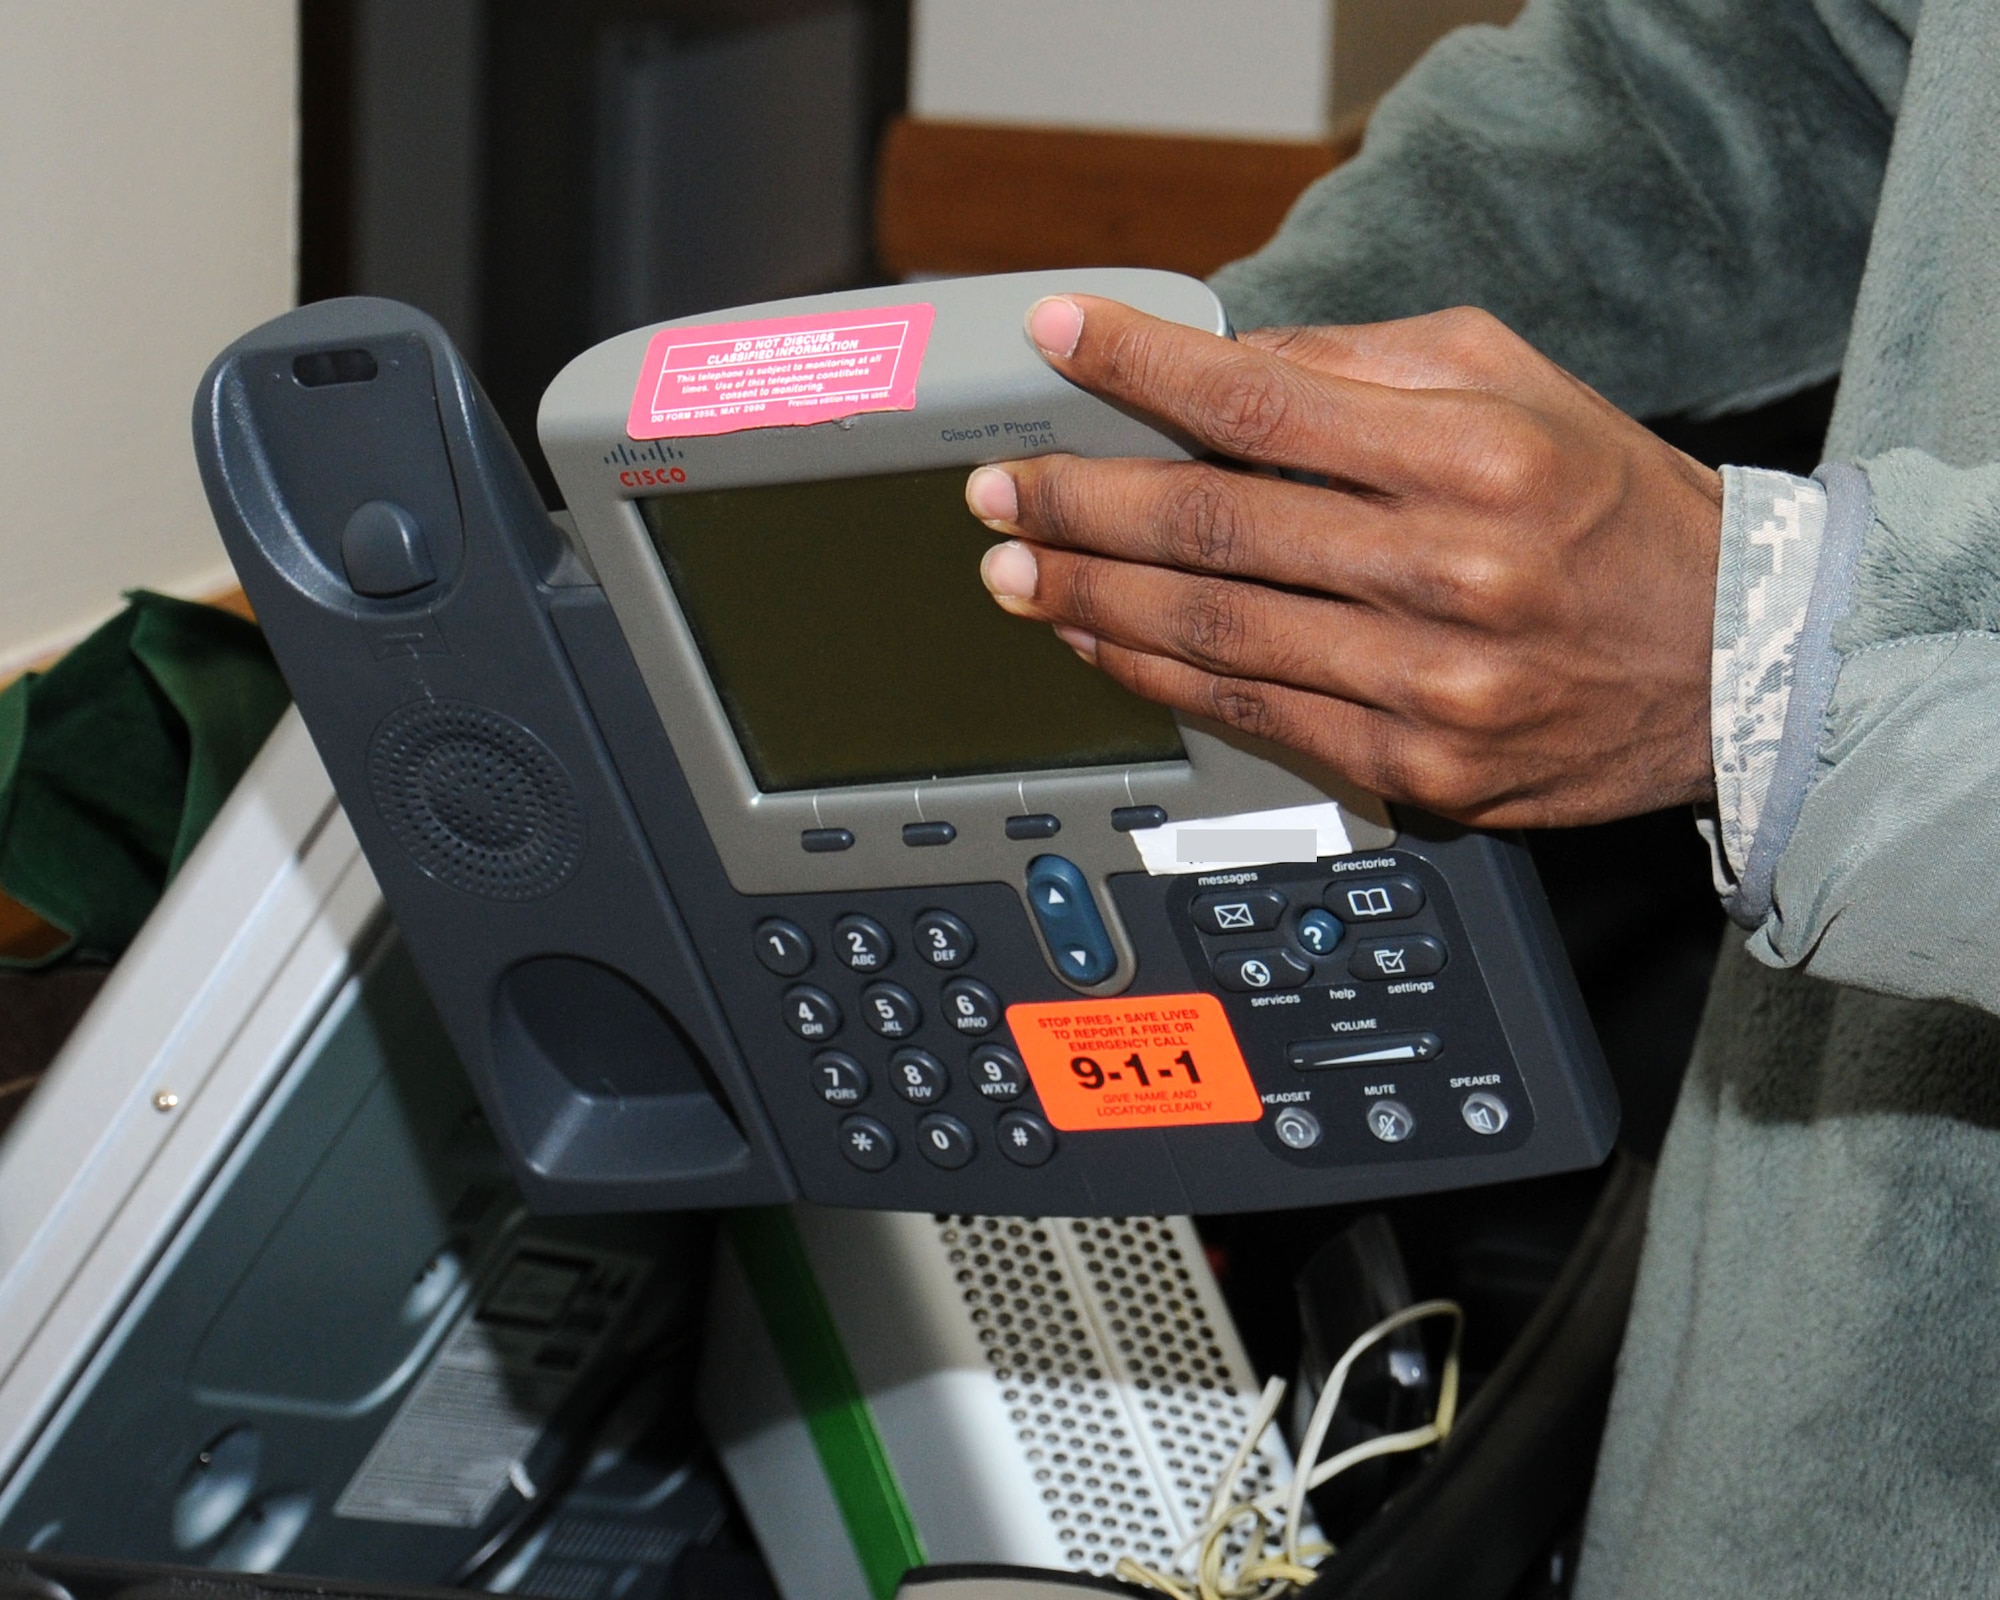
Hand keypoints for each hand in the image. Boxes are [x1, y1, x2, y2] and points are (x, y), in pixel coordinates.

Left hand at [969, 295, 1722, 827]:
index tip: (1057, 340)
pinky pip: (1258, 716)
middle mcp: (1450, 571)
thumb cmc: (1613, 509)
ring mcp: (1432, 686)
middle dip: (1080, 503)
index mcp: (1472, 454)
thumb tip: (1225, 362)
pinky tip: (1101, 643)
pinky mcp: (1422, 772)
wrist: (1735, 663)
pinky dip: (1160, 675)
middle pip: (1212, 526)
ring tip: (1017, 570)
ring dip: (1093, 598)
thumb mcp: (1517, 385)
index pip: (1261, 396)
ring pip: (1215, 634)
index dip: (1139, 365)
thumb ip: (1365, 365)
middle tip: (999, 491)